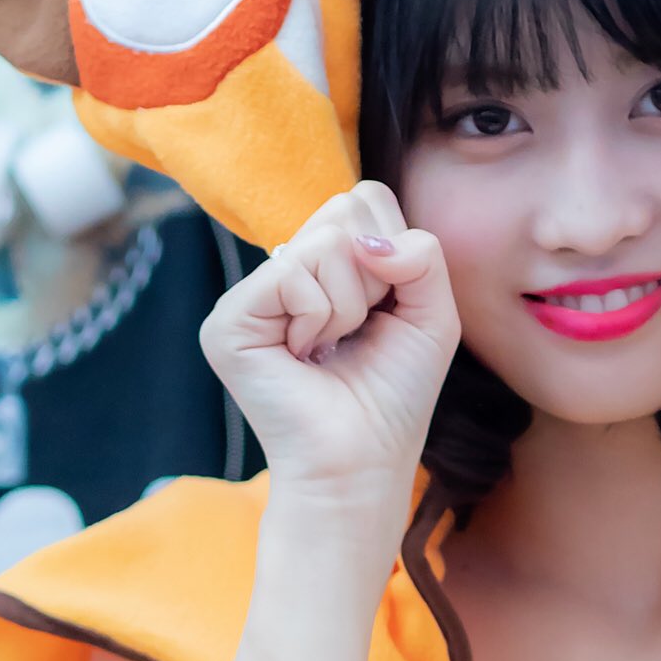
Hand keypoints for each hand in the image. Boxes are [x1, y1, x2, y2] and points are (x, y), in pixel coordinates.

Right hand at [200, 182, 459, 527]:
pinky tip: (305, 355)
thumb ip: (422, 253)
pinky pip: (291, 274)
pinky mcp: (227, 320)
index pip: (365, 199)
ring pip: (325, 243)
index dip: (394, 250)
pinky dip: (319, 318)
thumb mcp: (433, 311)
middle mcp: (286, 269)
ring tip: (331, 348)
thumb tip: (366, 238)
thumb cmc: (396, 394)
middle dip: (375, 277)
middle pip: (346, 209)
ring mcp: (252, 294)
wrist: (364, 462)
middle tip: (358, 330)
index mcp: (327, 264)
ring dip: (350, 305)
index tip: (386, 308)